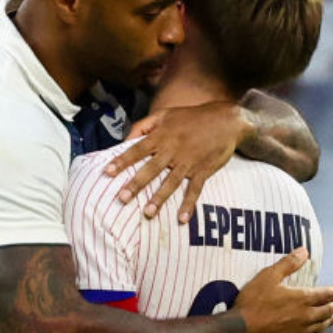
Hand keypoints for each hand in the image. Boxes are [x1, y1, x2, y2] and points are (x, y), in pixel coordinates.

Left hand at [104, 102, 251, 222]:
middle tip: (122, 198)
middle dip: (136, 184)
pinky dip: (189, 204)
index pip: (137, 150)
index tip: (107, 172)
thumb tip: (125, 139)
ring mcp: (188, 162)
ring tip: (148, 212)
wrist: (225, 120)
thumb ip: (143, 125)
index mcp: (161, 136)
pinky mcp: (203, 171)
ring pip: (171, 182)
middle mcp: (172, 150)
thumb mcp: (165, 114)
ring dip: (159, 198)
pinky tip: (182, 218)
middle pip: (151, 169)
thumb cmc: (192, 117)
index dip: (121, 161)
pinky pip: (194, 190)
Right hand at [232, 248, 332, 332]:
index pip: (326, 294)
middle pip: (327, 311)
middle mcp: (305, 317)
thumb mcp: (268, 276)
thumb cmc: (252, 302)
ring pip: (321, 326)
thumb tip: (304, 251)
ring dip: (330, 321)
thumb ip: (288, 264)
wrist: (239, 332)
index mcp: (302, 299)